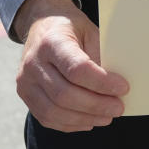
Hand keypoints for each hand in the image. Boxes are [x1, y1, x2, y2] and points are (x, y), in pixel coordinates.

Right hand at [14, 0, 127, 131]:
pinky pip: (46, 117)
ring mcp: (25, 81)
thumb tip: (116, 86)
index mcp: (52, 42)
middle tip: (118, 108)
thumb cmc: (71, 28)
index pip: (77, 69)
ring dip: (84, 118)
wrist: (42, 24)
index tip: (123, 88)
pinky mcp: (25, 95)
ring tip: (107, 117)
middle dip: (96, 105)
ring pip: (54, 111)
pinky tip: (89, 121)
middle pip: (64, 94)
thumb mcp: (90, 31)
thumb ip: (100, 56)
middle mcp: (33, 62)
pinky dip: (70, 124)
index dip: (102, 82)